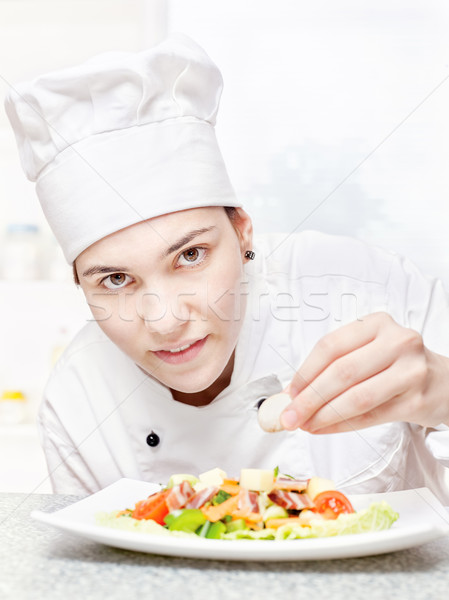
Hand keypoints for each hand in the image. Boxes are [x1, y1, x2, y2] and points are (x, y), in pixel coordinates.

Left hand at [280, 312, 448, 432]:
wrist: (444, 382)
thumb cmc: (397, 364)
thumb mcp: (369, 350)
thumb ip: (334, 364)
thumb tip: (294, 392)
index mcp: (377, 323)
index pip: (331, 346)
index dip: (305, 371)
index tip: (290, 392)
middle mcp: (397, 342)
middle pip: (342, 372)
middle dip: (310, 398)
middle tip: (290, 415)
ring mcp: (410, 371)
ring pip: (356, 397)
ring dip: (324, 415)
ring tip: (305, 424)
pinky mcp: (417, 400)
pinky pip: (370, 416)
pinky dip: (342, 425)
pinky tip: (325, 428)